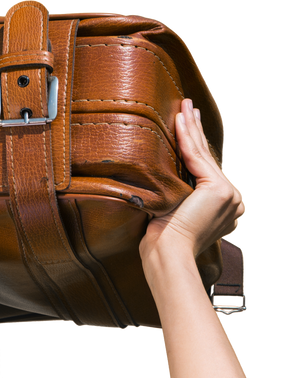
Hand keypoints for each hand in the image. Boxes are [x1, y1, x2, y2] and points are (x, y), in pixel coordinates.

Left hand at [140, 99, 245, 264]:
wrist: (167, 256)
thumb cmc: (162, 245)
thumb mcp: (171, 214)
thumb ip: (177, 197)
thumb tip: (161, 184)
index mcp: (221, 208)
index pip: (204, 170)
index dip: (194, 146)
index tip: (186, 126)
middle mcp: (231, 200)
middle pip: (206, 158)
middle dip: (195, 130)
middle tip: (188, 106)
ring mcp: (228, 195)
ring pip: (202, 154)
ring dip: (191, 126)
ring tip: (184, 105)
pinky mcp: (218, 189)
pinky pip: (196, 157)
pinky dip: (185, 136)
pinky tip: (180, 118)